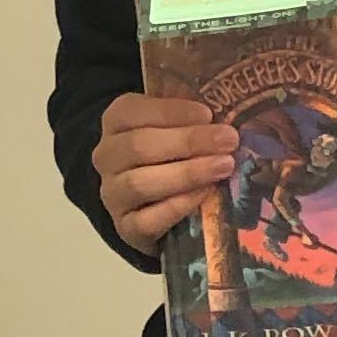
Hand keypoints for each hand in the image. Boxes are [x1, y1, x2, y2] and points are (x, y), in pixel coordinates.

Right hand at [92, 90, 238, 253]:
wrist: (153, 207)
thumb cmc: (170, 155)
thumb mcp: (175, 127)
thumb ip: (191, 117)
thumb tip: (230, 109)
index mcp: (116, 122)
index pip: (133, 112)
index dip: (171, 111)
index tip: (208, 114)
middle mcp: (107, 157)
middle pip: (139, 146)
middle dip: (188, 142)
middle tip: (228, 140)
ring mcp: (113, 194)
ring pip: (140, 183)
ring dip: (187, 173)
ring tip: (224, 166)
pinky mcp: (126, 227)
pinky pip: (147, 220)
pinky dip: (178, 206)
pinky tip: (205, 194)